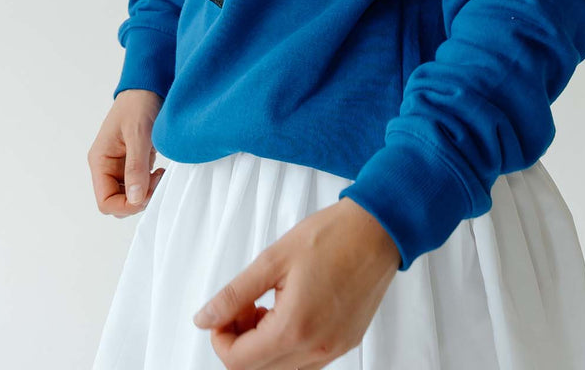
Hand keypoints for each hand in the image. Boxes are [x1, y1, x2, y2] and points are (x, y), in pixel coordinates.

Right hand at [87, 89, 165, 216]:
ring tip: (160, 174)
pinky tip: (159, 171)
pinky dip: (150, 183)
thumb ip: (135, 167)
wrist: (149, 85)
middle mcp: (107, 166)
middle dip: (138, 199)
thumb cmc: (139, 104)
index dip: (125, 206)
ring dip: (145, 192)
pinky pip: (139, 184)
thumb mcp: (138, 134)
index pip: (105, 201)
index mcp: (100, 161)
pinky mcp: (134, 162)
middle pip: (117, 201)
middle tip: (156, 181)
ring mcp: (120, 165)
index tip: (147, 195)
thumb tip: (134, 199)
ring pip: (130, 195)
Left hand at [191, 196, 400, 368]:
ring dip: (263, 345)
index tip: (224, 311)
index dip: (220, 338)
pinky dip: (288, 343)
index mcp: (295, 328)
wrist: (378, 229)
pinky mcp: (346, 342)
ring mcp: (334, 349)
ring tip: (267, 305)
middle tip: (244, 305)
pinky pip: (306, 360)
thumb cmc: (333, 235)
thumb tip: (205, 317)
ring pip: (282, 368)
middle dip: (240, 341)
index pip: (238, 362)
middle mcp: (317, 348)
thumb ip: (235, 293)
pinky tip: (289, 310)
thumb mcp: (273, 258)